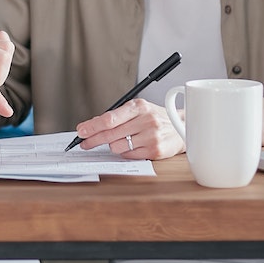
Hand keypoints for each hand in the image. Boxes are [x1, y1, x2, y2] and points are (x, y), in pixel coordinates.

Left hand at [70, 98, 184, 159]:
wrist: (182, 128)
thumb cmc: (155, 118)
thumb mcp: (137, 110)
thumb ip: (116, 116)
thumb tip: (91, 125)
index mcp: (139, 106)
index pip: (110, 118)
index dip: (93, 126)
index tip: (81, 131)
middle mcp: (146, 120)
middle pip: (110, 134)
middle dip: (94, 139)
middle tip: (85, 143)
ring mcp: (151, 136)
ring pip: (117, 146)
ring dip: (114, 145)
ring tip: (124, 140)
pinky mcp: (155, 151)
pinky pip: (128, 155)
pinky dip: (126, 152)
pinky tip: (133, 146)